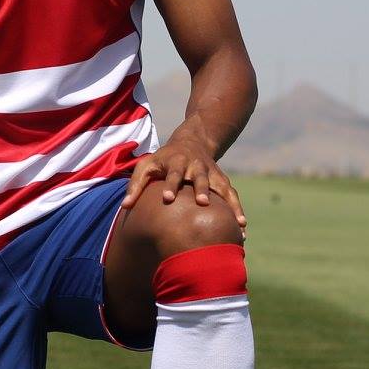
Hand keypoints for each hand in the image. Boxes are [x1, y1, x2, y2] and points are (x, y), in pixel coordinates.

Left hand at [121, 129, 246, 231]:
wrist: (192, 141)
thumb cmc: (163, 159)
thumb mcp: (146, 165)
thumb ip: (136, 184)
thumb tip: (126, 207)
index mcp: (176, 161)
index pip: (173, 173)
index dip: (171, 184)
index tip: (168, 198)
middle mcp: (196, 166)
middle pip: (200, 177)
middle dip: (201, 189)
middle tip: (203, 203)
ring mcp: (212, 173)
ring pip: (221, 188)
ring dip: (229, 203)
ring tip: (236, 223)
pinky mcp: (221, 180)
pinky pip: (231, 195)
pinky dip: (237, 208)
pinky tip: (242, 226)